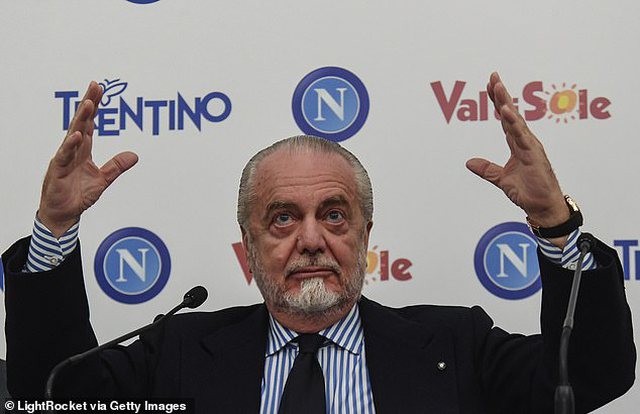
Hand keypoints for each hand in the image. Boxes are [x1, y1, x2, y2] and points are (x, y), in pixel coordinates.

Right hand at [38, 81, 138, 237]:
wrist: (63, 214)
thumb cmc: (78, 195)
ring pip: (73, 134)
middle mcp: (73, 150)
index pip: (90, 124)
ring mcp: (64, 159)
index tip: (100, 90)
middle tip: (95, 86)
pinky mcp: (58, 171)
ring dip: (81, 119)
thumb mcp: (103, 180)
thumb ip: (117, 166)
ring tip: (89, 103)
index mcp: (83, 150)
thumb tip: (134, 155)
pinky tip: (77, 135)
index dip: (95, 107)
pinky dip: (70, 145)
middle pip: (81, 122)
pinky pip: (64, 156)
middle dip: (89, 104)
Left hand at [466, 73, 568, 245]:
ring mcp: (531, 146)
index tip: (490, 86)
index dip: (497, 102)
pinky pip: (522, 135)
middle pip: (510, 114)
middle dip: (502, 95)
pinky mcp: (534, 154)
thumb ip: (487, 169)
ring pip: (516, 120)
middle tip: (493, 77)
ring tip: (498, 86)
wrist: (542, 207)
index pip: (505, 119)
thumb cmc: (528, 192)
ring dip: (506, 103)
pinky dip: (514, 123)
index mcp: (517, 144)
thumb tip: (469, 162)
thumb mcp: (501, 179)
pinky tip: (506, 111)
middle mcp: (525, 141)